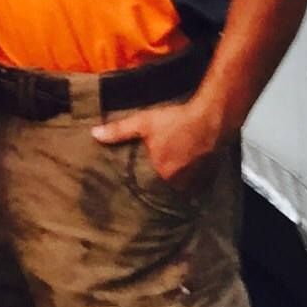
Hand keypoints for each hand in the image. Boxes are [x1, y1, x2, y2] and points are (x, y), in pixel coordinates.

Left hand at [91, 97, 227, 196]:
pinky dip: (189, 180)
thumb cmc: (176, 120)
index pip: (145, 187)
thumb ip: (119, 131)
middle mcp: (178, 182)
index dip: (140, 185)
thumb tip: (95, 135)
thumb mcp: (144, 123)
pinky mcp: (206, 176)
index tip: (134, 185)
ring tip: (167, 175)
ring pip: (179, 186)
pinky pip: (194, 184)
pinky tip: (185, 170)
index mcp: (161, 174)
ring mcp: (194, 181)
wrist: (211, 118)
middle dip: (157, 183)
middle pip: (163, 187)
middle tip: (151, 178)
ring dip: (173, 182)